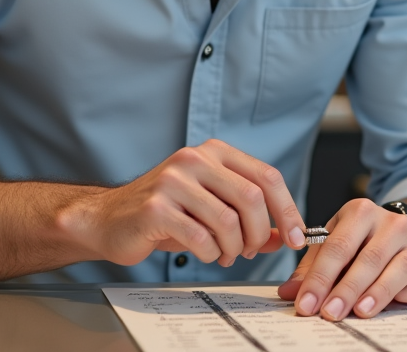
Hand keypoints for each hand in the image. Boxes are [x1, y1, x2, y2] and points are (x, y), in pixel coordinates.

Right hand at [67, 139, 306, 267]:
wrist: (109, 219)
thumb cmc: (165, 213)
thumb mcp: (212, 207)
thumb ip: (250, 218)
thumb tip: (289, 235)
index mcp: (214, 152)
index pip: (266, 176)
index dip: (287, 209)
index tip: (297, 236)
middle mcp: (194, 159)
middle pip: (251, 198)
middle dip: (261, 233)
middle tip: (253, 251)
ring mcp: (173, 181)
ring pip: (228, 221)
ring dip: (235, 248)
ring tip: (226, 255)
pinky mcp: (156, 208)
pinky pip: (201, 238)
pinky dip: (211, 253)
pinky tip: (206, 253)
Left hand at [277, 198, 406, 320]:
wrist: (397, 235)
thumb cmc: (359, 242)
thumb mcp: (333, 246)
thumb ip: (311, 270)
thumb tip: (289, 292)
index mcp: (360, 211)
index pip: (337, 247)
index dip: (320, 277)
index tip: (306, 303)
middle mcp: (391, 222)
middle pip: (368, 258)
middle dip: (346, 289)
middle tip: (330, 312)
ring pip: (398, 268)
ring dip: (378, 292)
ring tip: (359, 311)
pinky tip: (397, 303)